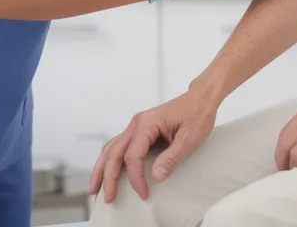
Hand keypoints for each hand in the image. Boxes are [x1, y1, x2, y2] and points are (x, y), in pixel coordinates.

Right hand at [88, 91, 218, 202]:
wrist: (201, 99)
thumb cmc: (197, 114)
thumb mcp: (189, 138)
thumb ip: (171, 157)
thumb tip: (155, 176)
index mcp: (147, 124)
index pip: (132, 156)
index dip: (135, 178)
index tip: (143, 193)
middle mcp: (137, 123)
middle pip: (114, 153)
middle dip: (107, 177)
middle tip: (107, 197)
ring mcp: (136, 125)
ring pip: (111, 148)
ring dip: (101, 168)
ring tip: (95, 187)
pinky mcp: (140, 129)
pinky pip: (119, 145)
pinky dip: (110, 159)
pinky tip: (107, 170)